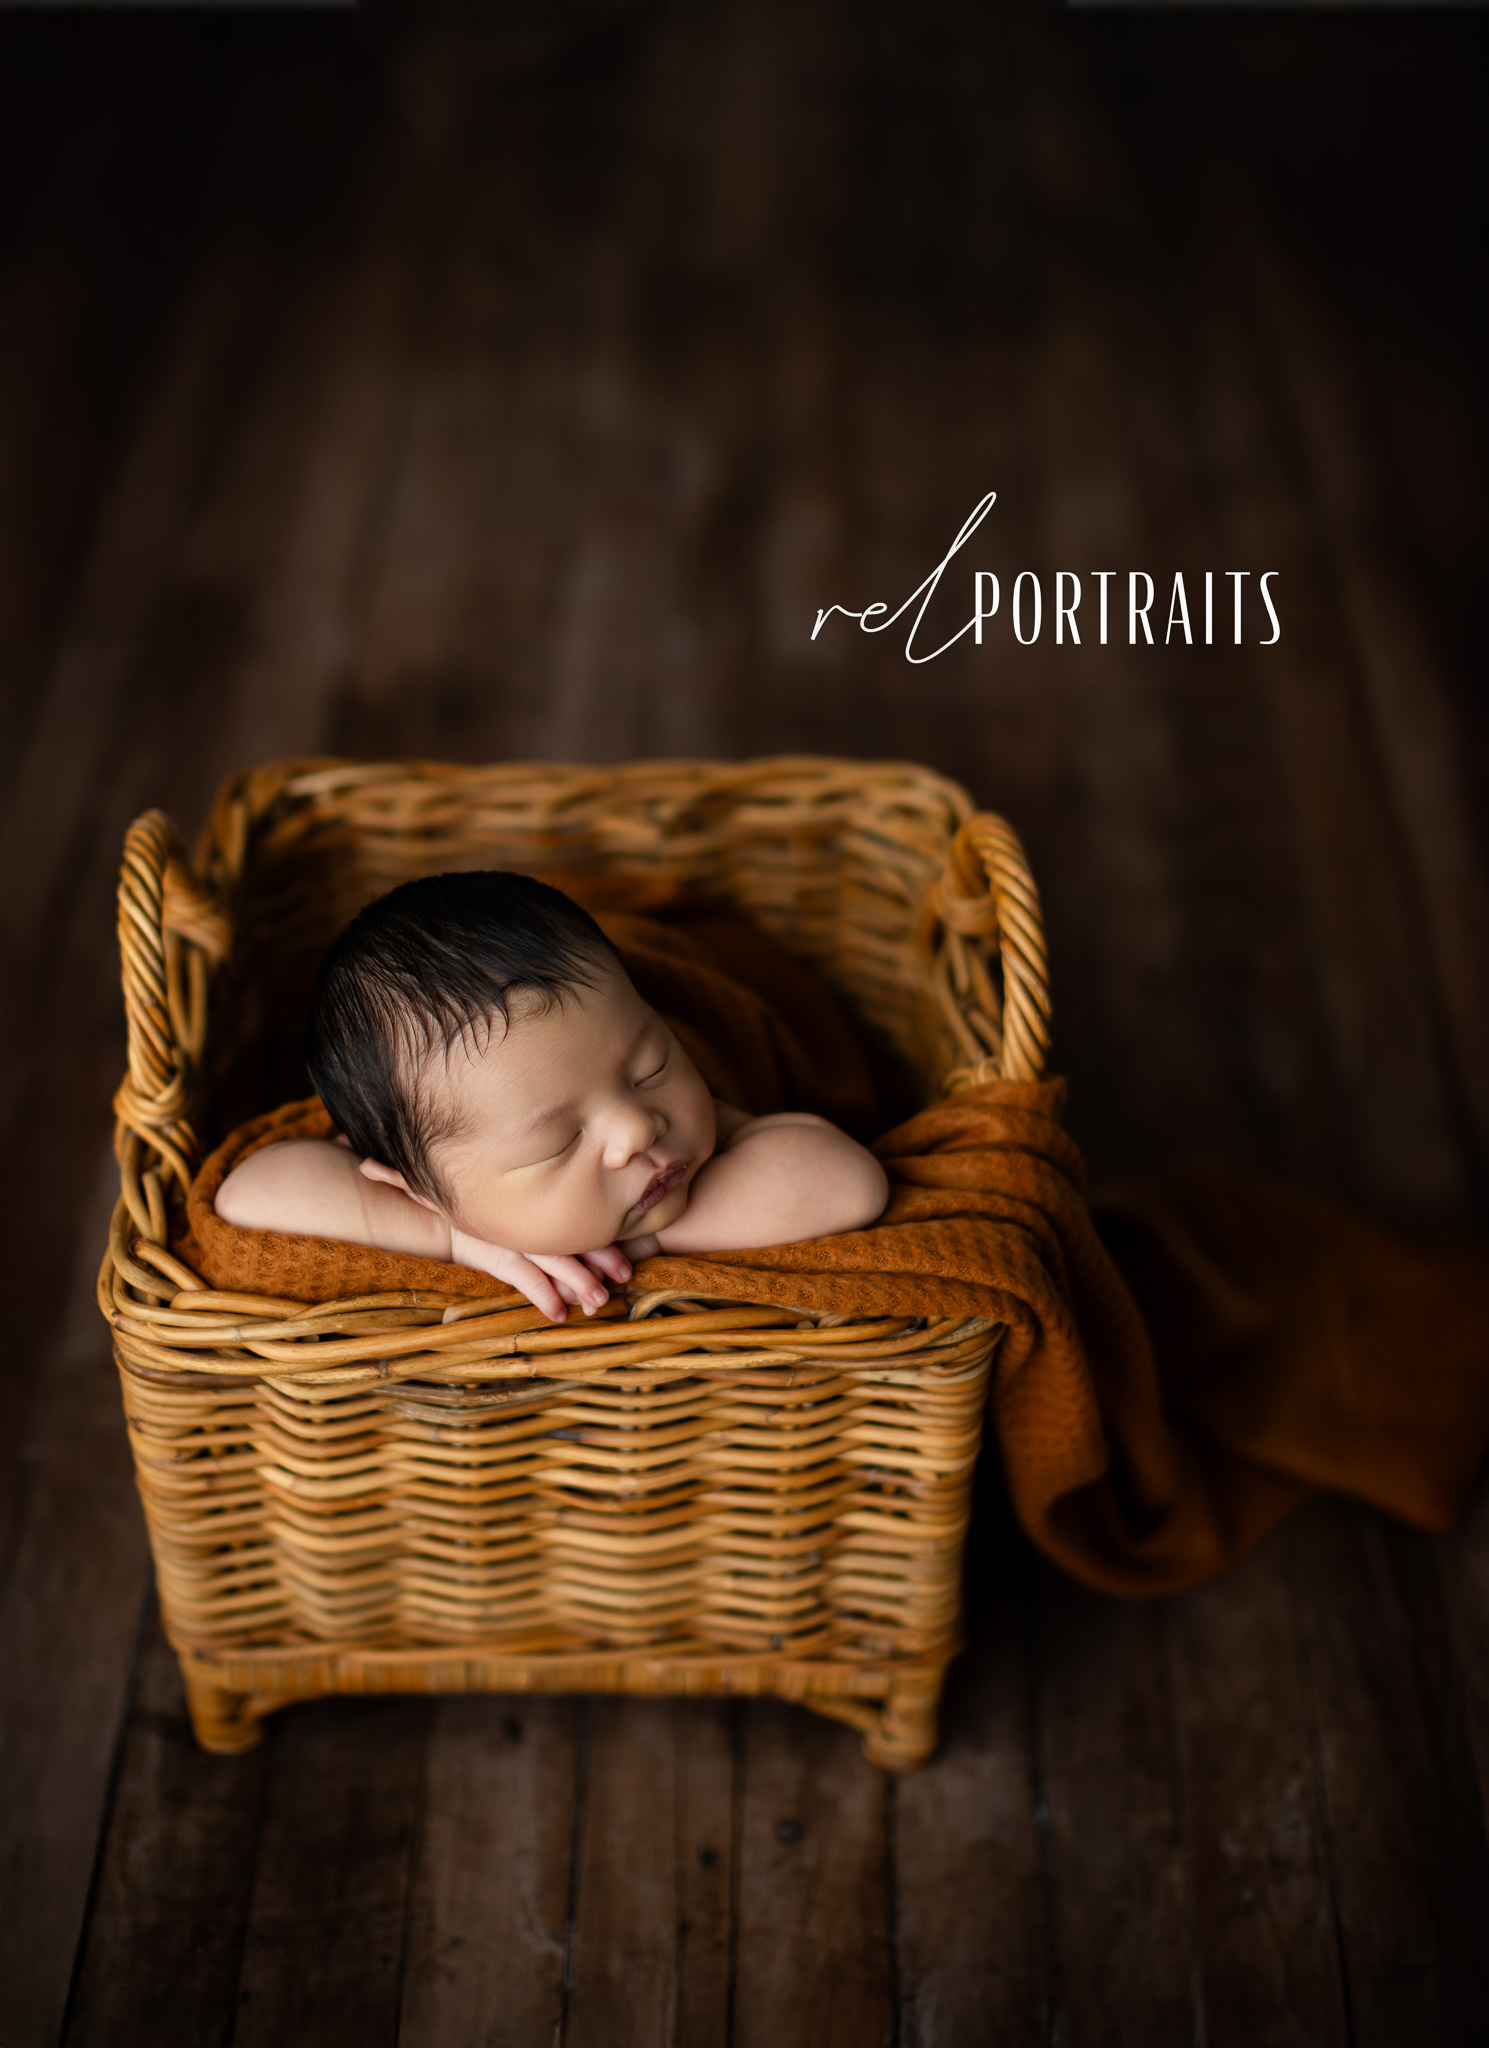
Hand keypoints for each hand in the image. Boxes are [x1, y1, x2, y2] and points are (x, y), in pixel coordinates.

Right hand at [447, 1229, 631, 1322]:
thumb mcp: (525, 1224)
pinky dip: (544, 1297)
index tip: (625, 1267)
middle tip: (624, 1277)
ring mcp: (517, 1240)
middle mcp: (535, 1225)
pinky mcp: (498, 1257)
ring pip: (556, 1259)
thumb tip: (594, 1268)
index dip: (607, 1246)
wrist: (449, 1225)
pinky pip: (526, 1278)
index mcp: (546, 1213)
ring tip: (599, 1302)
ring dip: (580, 1281)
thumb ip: (554, 1234)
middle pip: (575, 1240)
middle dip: (602, 1260)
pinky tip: (559, 1314)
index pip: (582, 1227)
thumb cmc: (497, 1227)